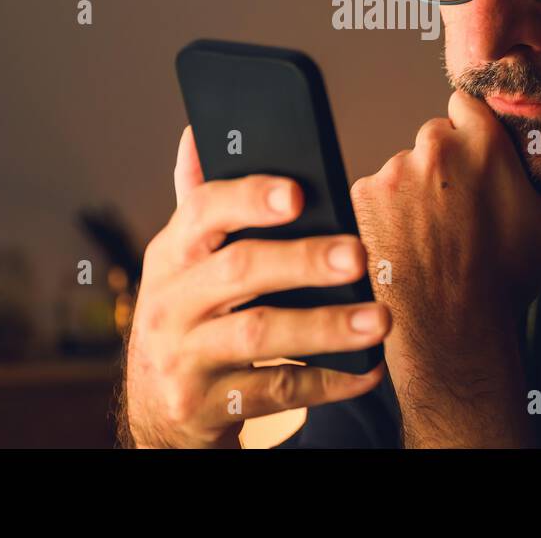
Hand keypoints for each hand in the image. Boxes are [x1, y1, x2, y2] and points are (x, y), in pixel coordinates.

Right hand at [123, 125, 391, 448]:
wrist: (161, 409)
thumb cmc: (189, 314)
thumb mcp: (183, 261)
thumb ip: (198, 200)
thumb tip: (199, 131)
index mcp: (172, 253)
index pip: (203, 212)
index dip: (249, 199)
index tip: (298, 193)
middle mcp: (171, 302)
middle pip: (239, 271)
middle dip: (303, 260)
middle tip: (359, 255)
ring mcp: (185, 357)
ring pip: (260, 335)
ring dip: (325, 326)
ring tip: (379, 318)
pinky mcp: (207, 406)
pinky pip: (276, 391)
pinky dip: (326, 381)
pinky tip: (367, 369)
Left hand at [349, 90, 540, 445]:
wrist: (452, 327)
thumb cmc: (510, 279)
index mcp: (484, 143)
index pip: (467, 105)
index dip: (474, 133)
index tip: (480, 165)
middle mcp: (436, 148)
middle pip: (435, 134)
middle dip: (446, 162)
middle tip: (461, 209)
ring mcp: (395, 170)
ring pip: (405, 161)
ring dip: (415, 186)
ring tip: (434, 231)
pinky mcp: (365, 194)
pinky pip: (376, 186)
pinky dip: (386, 207)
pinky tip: (407, 238)